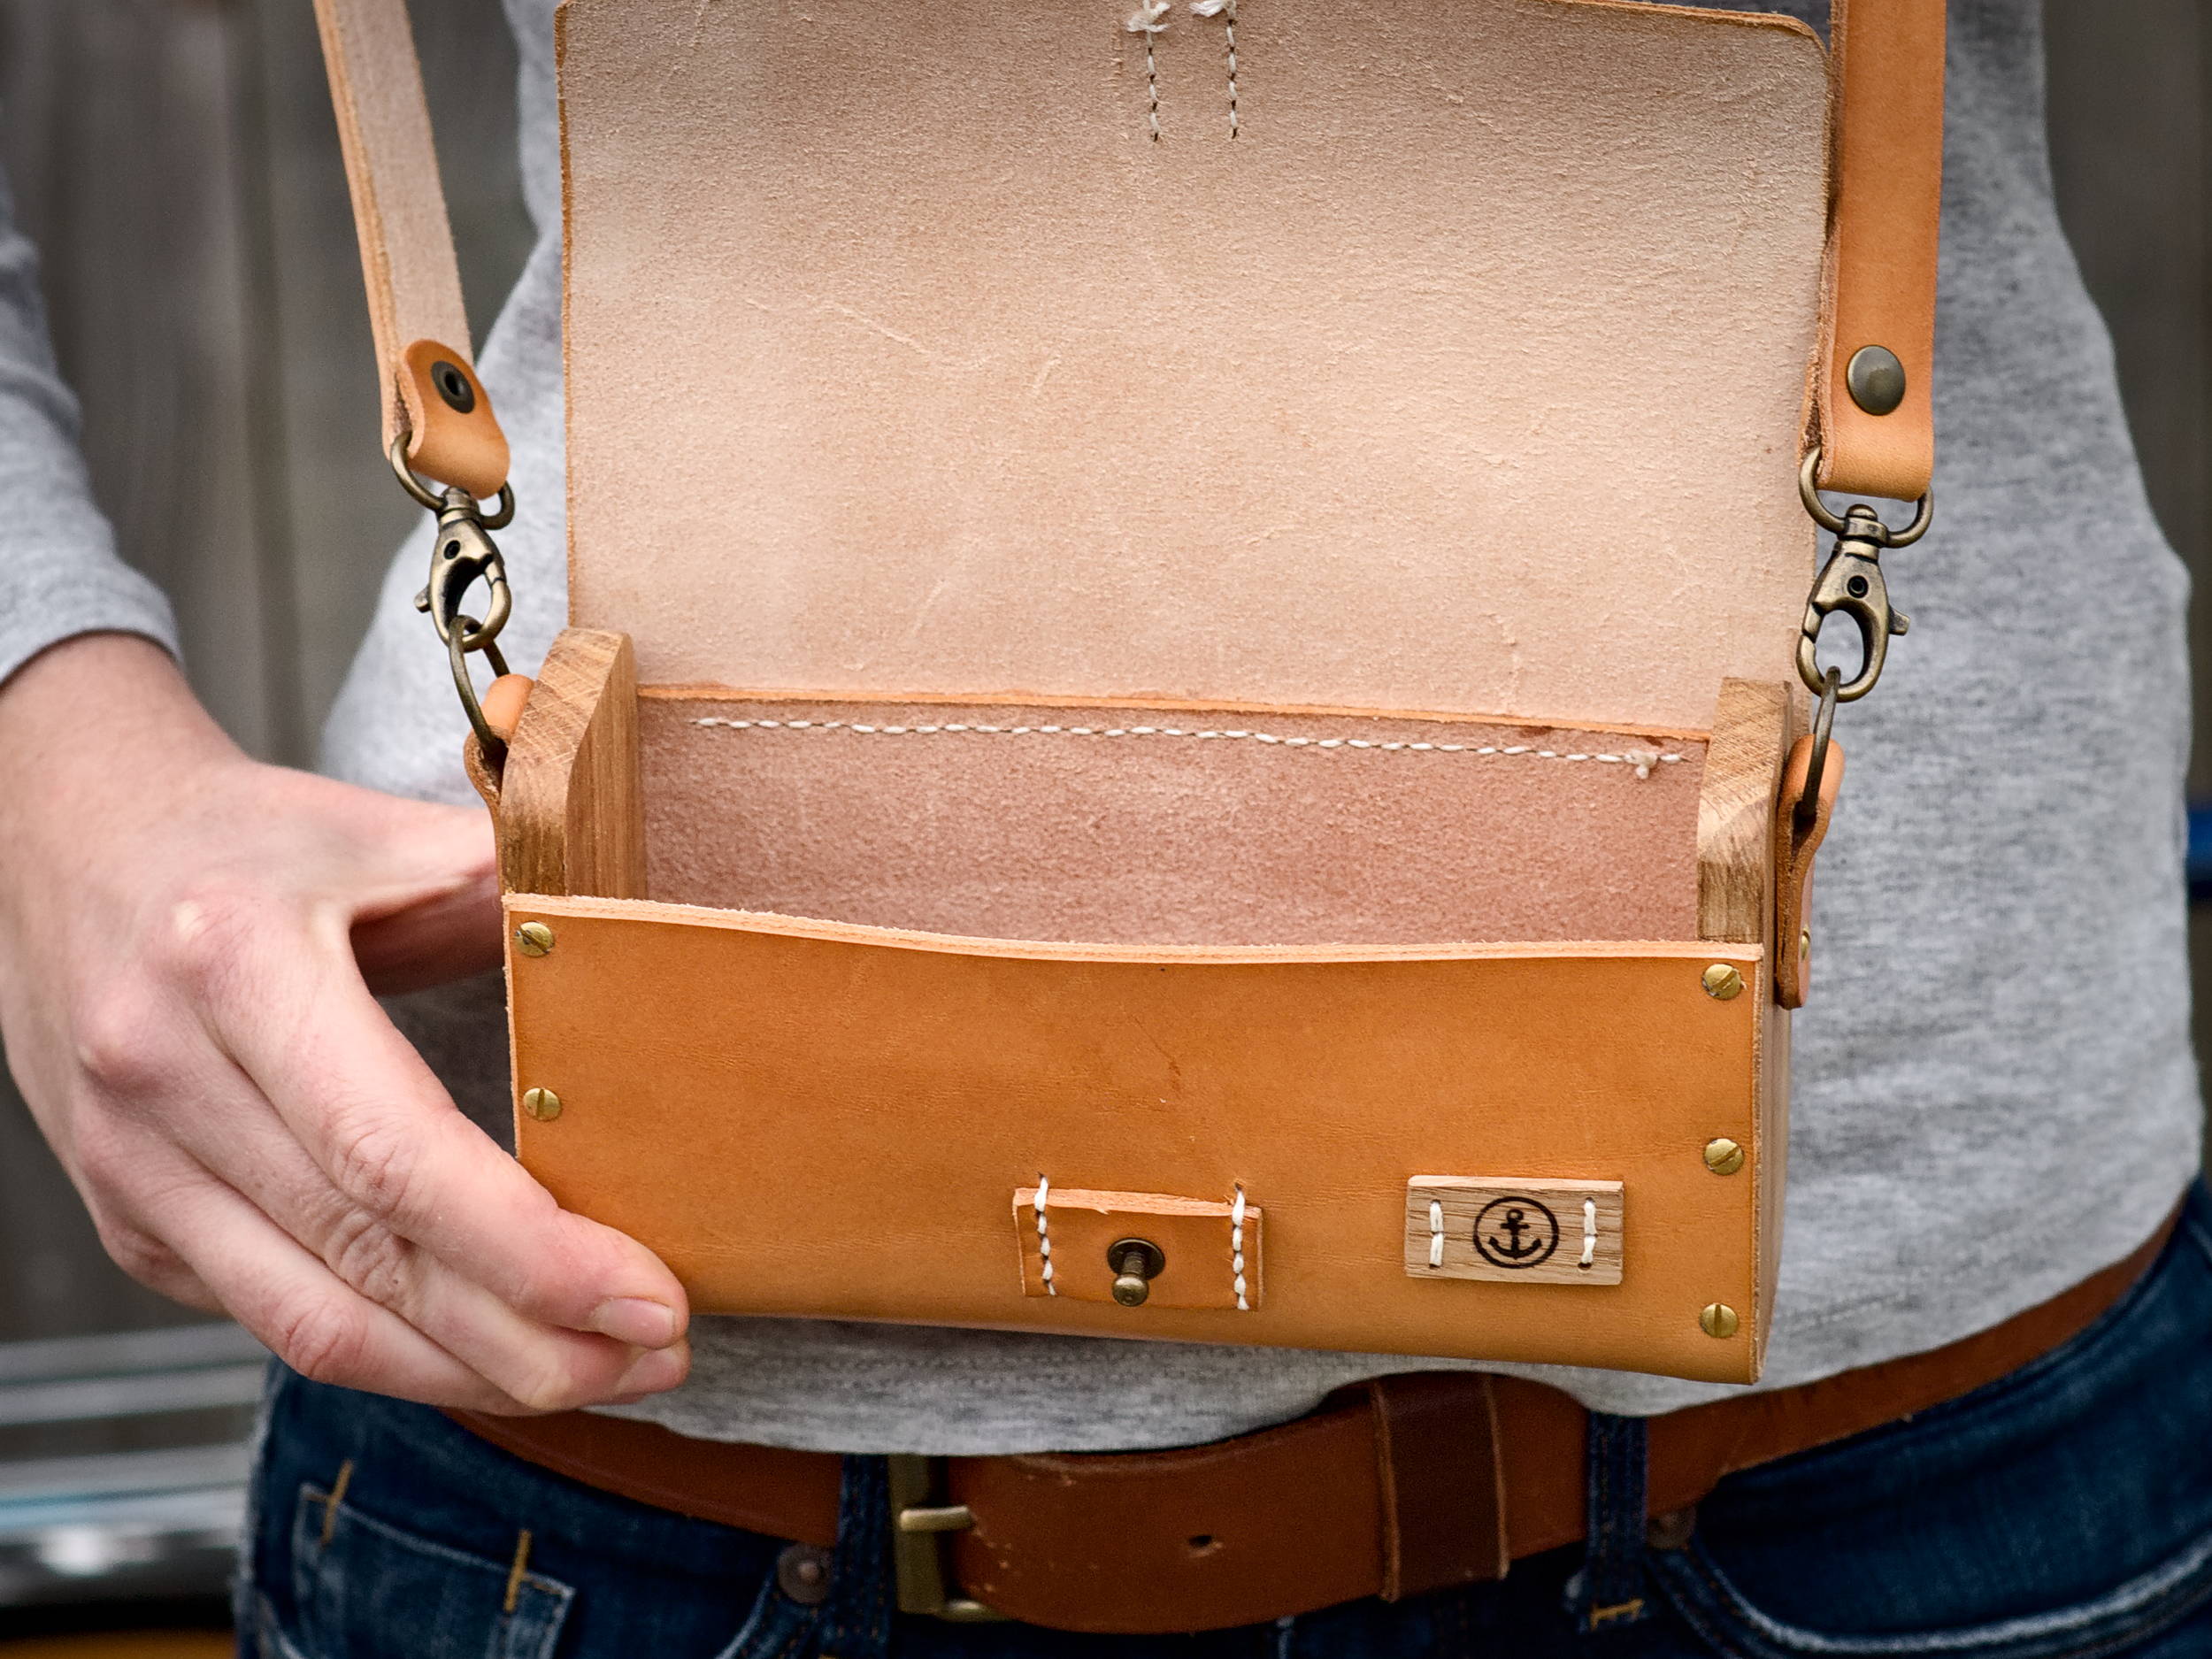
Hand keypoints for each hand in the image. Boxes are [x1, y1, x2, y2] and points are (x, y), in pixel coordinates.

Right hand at [0, 634, 688, 1412]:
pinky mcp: (133, 1223)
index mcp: (234, 965)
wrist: (72, 847)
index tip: (648, 1295)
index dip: (527, 1248)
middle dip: (531, 1338)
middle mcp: (164, 1079)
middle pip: (367, 1263)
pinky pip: (277, 1320)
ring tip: (601, 1372)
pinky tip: (493, 1348)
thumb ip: (513, 879)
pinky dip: (399, 1355)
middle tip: (659, 1353)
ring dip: (473, 1374)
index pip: (391, 1154)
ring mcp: (134, 1169)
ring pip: (317, 1329)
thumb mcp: (377, 828)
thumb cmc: (247, 842)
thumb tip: (651, 932)